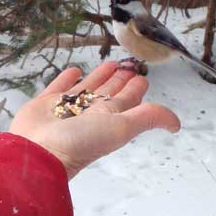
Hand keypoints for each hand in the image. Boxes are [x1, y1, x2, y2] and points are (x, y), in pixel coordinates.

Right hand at [9, 61, 180, 179]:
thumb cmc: (78, 142)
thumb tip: (177, 124)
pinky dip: (66, 78)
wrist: (38, 152)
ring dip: (99, 75)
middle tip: (129, 64)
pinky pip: (58, 87)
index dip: (136, 86)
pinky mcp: (44, 104)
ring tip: (110, 63)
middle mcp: (88, 113)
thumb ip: (148, 117)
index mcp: (107, 118)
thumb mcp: (121, 128)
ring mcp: (66, 108)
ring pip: (87, 87)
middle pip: (109, 92)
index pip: (127, 99)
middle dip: (120, 79)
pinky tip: (73, 71)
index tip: (143, 74)